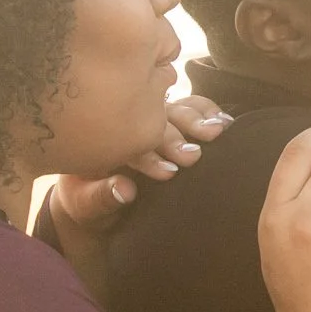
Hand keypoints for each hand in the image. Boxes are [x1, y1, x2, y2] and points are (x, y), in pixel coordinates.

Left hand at [49, 95, 232, 236]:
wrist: (97, 202)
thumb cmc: (88, 205)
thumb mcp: (86, 206)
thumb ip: (102, 197)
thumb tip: (125, 189)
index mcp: (102, 139)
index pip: (126, 139)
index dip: (148, 155)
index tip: (168, 172)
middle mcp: (128, 124)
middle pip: (153, 120)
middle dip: (176, 137)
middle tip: (193, 156)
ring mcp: (151, 120)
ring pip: (174, 109)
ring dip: (196, 119)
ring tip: (216, 130)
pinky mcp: (172, 121)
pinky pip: (190, 106)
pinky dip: (207, 110)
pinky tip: (224, 121)